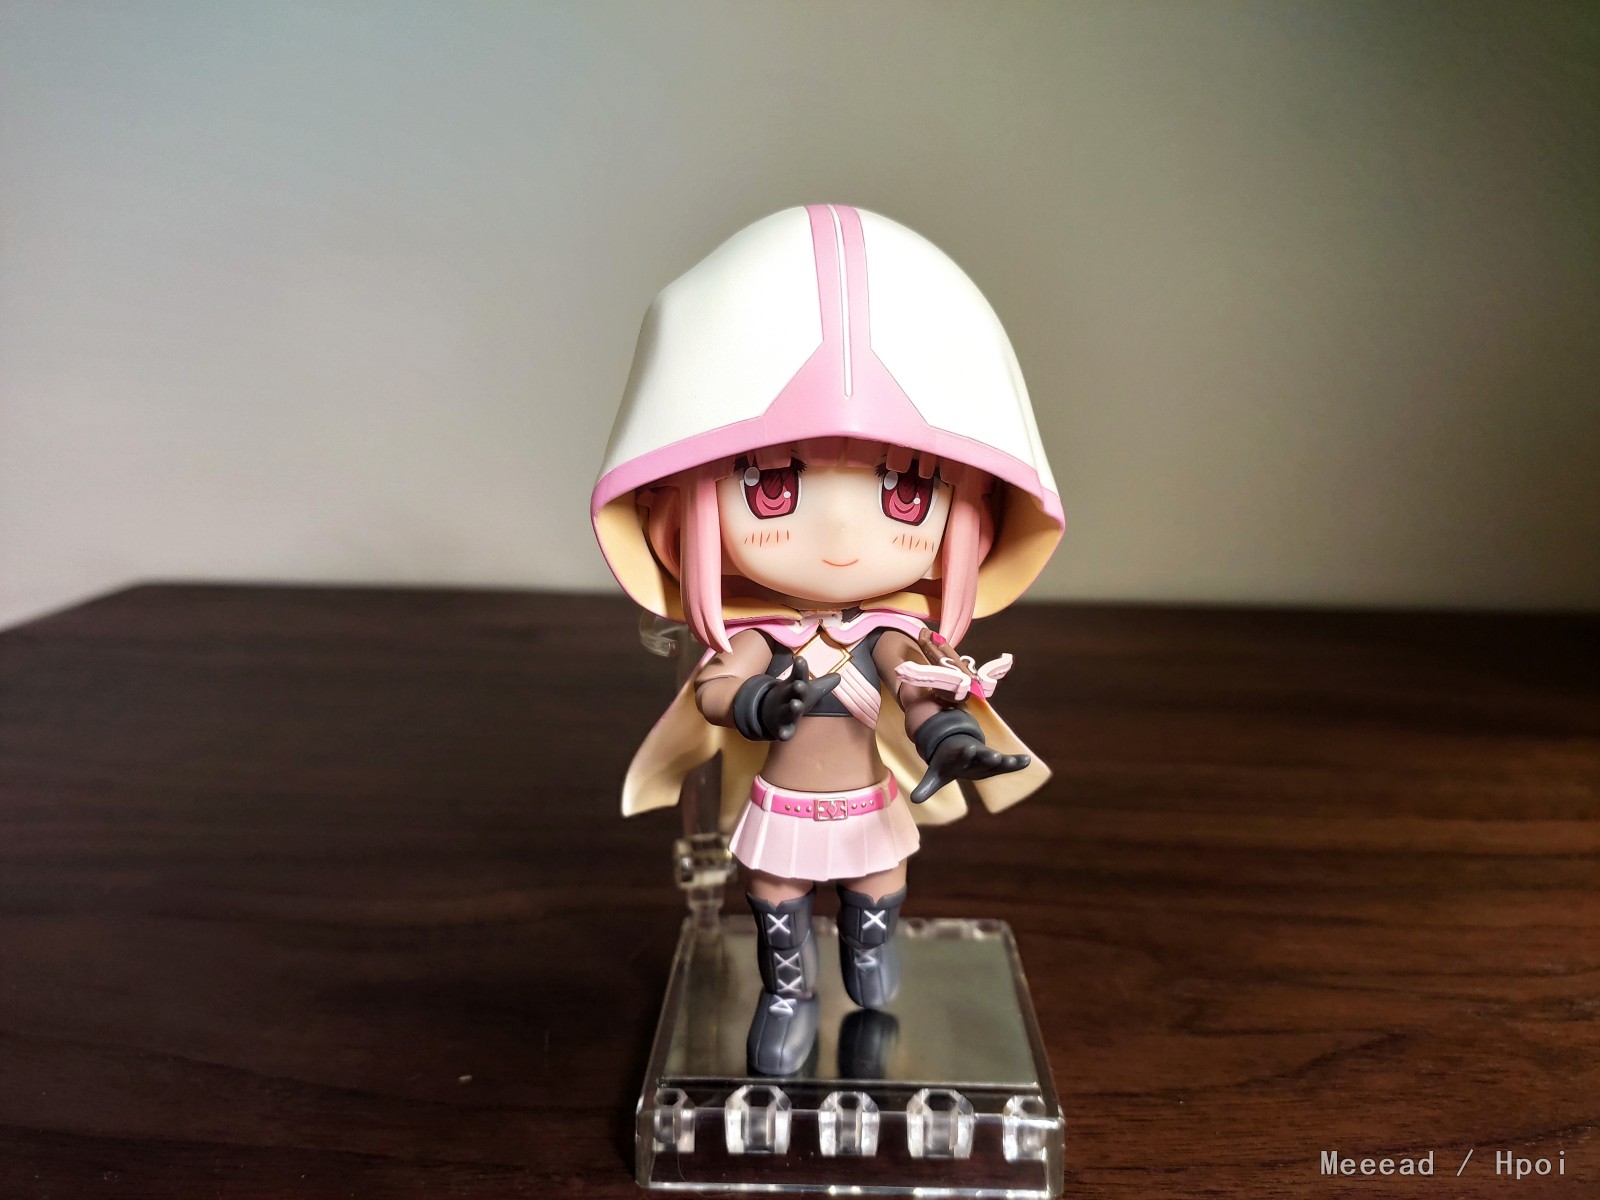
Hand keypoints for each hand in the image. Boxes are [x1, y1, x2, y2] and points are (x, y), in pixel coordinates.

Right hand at [757, 657, 841, 740]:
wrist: (772, 711)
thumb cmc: (796, 696)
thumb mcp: (810, 689)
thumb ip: (824, 683)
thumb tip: (839, 676)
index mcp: (795, 685)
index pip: (798, 675)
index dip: (800, 668)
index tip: (800, 659)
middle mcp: (788, 697)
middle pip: (792, 692)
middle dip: (796, 689)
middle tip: (799, 685)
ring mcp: (783, 712)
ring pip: (787, 711)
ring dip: (791, 708)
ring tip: (795, 704)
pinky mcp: (782, 728)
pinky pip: (782, 731)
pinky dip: (783, 733)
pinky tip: (784, 735)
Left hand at [910, 733, 1028, 803]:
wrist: (957, 747)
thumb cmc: (946, 764)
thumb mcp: (936, 776)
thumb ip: (926, 787)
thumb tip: (913, 800)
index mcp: (957, 757)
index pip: (961, 755)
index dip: (965, 753)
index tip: (969, 747)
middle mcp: (973, 754)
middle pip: (981, 755)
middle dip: (986, 756)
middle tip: (993, 755)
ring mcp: (985, 756)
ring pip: (995, 759)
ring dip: (1004, 761)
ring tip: (1012, 760)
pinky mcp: (995, 761)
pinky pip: (1007, 763)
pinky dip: (1017, 762)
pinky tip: (1027, 760)